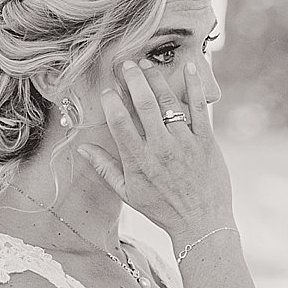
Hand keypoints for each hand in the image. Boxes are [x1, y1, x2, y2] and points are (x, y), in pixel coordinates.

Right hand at [77, 58, 234, 240]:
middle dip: (134, 79)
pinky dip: (195, 87)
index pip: (120, 123)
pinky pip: (199, 109)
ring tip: (147, 64)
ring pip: (170, 102)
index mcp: (139, 161)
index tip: (107, 89)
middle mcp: (161, 148)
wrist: (201, 223)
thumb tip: (82, 148)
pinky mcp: (206, 141)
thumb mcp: (128, 193)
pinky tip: (190, 68)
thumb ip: (104, 168)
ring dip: (157, 78)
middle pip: (145, 104)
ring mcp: (185, 143)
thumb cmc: (162, 209)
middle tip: (126, 63)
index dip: (112, 101)